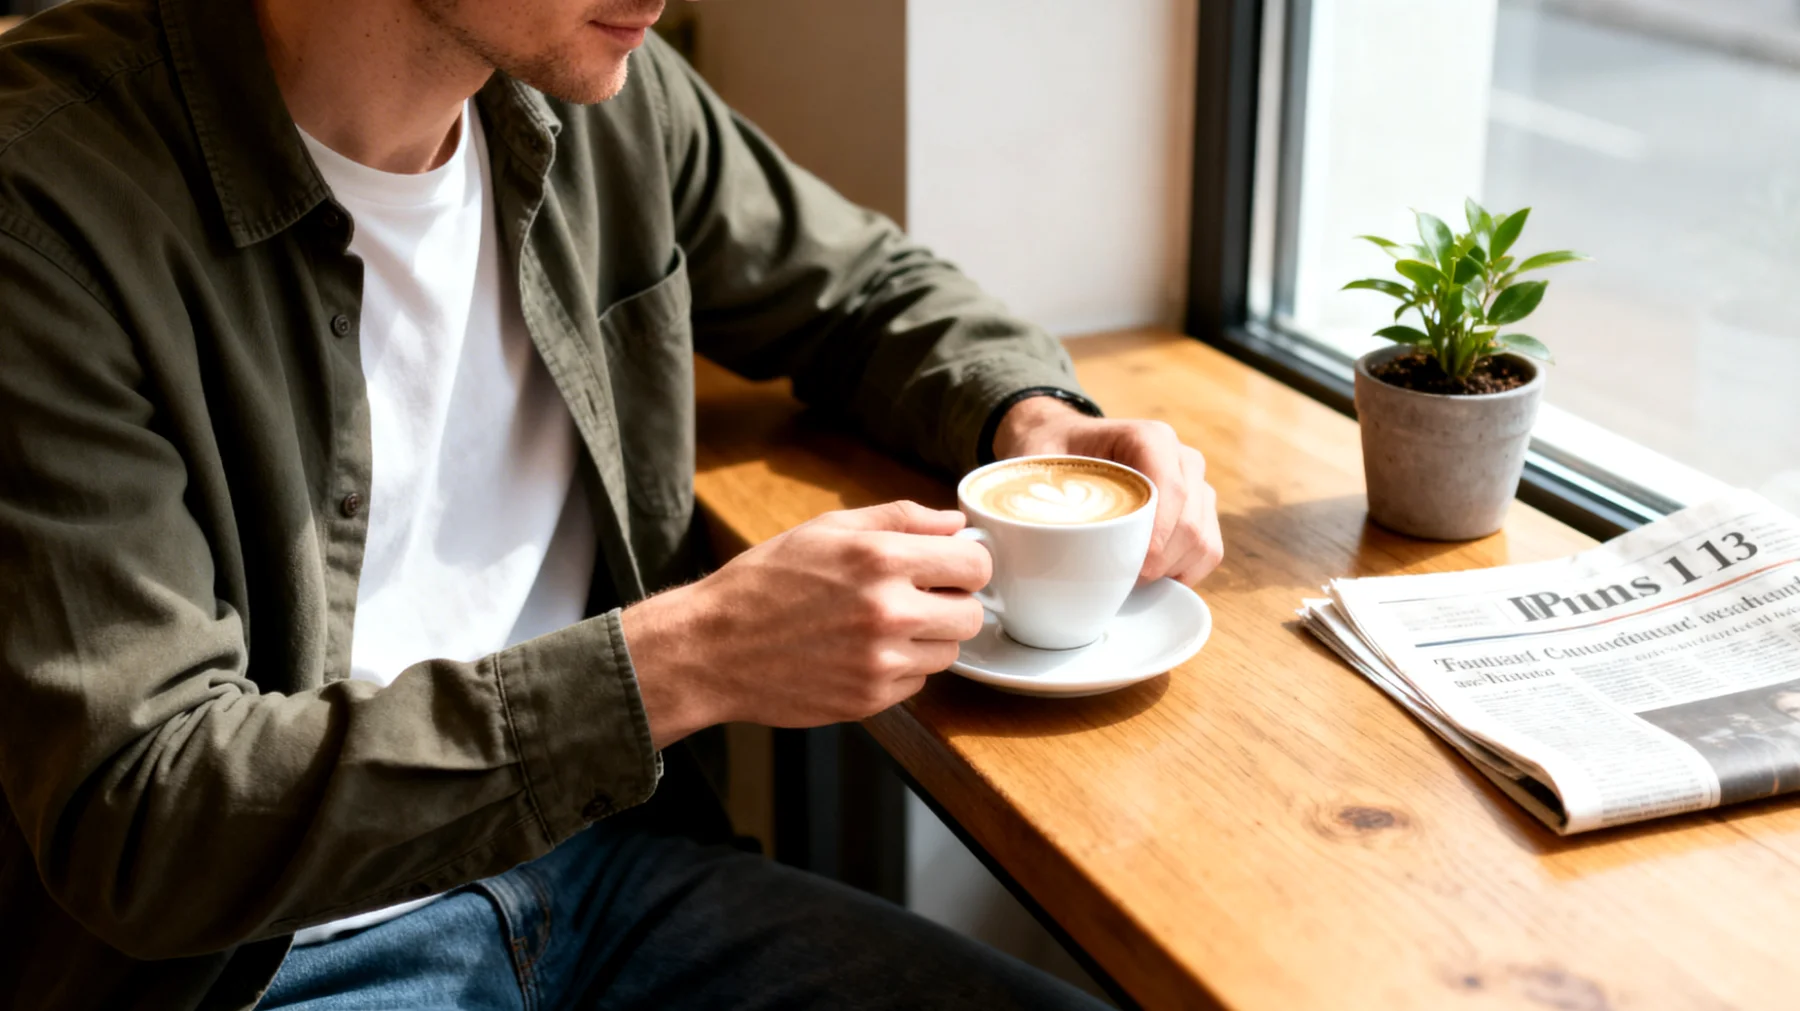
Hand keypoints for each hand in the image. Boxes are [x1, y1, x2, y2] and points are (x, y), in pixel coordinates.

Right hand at [620, 501, 989, 747]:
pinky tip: (860, 653)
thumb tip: (954, 523)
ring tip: (879, 626)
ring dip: (926, 640)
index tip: (948, 569)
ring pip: (947, 652)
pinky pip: (917, 683)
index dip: (966, 565)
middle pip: (972, 615)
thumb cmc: (766, 581)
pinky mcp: (870, 700)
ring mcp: (881, 662)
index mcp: (881, 558)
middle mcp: (888, 611)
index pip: (975, 565)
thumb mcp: (827, 529)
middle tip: (916, 599)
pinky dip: (899, 670)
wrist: (713, 647)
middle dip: (950, 605)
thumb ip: (899, 519)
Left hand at [993, 396, 1223, 584]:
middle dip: (1157, 564)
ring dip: (1169, 572)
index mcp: (1149, 439)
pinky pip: (1207, 553)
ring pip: (1203, 543)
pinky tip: (1145, 578)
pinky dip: (1180, 575)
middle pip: (1190, 525)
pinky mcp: (1200, 513)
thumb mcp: (1032, 464)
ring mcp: (1197, 487)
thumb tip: (1016, 540)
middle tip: (1118, 581)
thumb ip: (1027, 493)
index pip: (1171, 490)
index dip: (1156, 537)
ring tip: (1127, 578)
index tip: (1130, 568)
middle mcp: (1183, 459)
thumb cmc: (1050, 454)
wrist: (1065, 444)